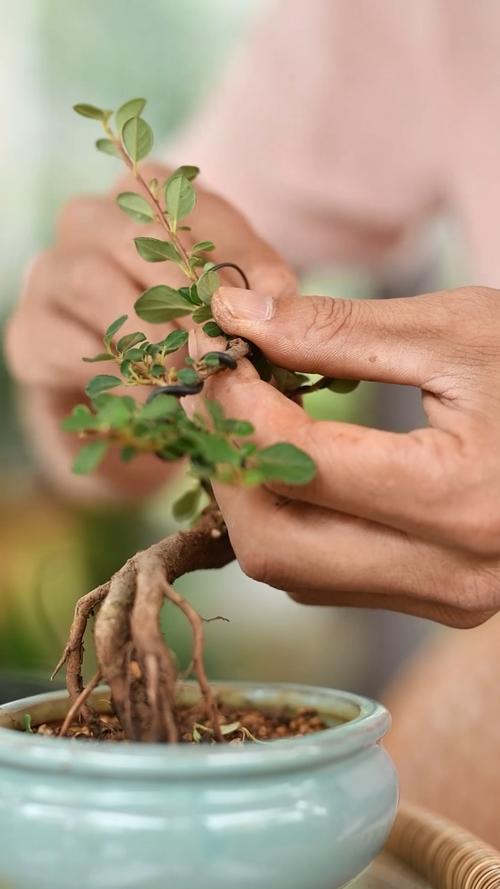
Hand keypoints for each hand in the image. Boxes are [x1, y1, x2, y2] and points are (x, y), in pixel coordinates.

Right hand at [5, 165, 295, 498]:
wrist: (137, 412)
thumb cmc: (197, 345)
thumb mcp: (240, 310)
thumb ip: (261, 294)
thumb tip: (278, 295)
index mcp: (147, 197)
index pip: (190, 204)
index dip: (236, 253)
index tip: (277, 299)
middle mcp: (90, 220)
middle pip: (135, 236)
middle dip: (191, 294)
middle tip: (232, 347)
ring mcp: (51, 273)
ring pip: (92, 280)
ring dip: (151, 333)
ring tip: (197, 375)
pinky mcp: (29, 334)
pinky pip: (66, 344)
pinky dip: (116, 373)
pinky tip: (155, 399)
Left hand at [197, 285, 499, 626]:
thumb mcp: (454, 331)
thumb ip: (337, 330)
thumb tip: (239, 320)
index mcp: (464, 496)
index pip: (302, 465)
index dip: (239, 409)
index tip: (219, 359)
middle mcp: (456, 572)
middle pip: (276, 544)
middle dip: (227, 466)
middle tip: (219, 398)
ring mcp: (448, 600)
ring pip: (291, 572)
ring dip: (250, 497)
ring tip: (252, 424)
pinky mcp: (439, 602)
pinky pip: (323, 579)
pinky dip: (289, 522)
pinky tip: (294, 465)